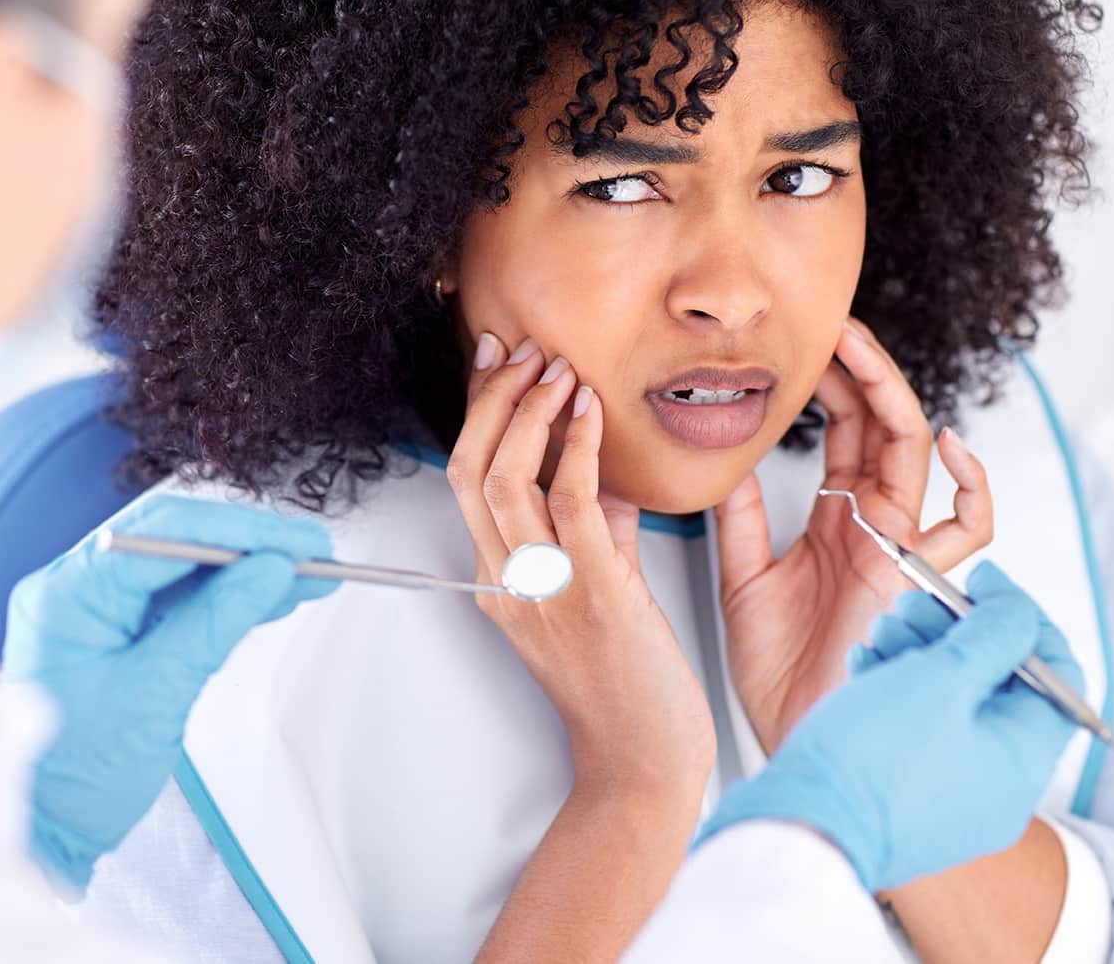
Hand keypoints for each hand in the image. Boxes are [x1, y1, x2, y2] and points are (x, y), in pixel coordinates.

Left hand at [2, 494, 335, 893]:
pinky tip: (272, 597)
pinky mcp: (115, 632)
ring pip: (182, 567)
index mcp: (68, 593)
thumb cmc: (78, 776)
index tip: (297, 547)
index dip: (239, 533)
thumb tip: (271, 569)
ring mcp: (93, 608)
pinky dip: (225, 597)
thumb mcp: (156, 695)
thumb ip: (215, 622)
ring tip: (307, 577)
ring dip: (244, 569)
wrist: (44, 831)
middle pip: (174, 539)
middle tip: (312, 554)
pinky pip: (176, 599)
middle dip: (247, 544)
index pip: (164, 534)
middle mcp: (74, 586)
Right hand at [447, 333, 714, 797]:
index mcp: (500, 581)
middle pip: (469, 469)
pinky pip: (570, 503)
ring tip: (557, 368)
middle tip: (520, 351)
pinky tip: (590, 409)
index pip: (468, 479)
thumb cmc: (628, 687)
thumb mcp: (600, 591)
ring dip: (529, 412)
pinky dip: (574, 446)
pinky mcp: (594, 593)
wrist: (646, 762)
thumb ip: (594, 530)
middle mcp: (508, 582)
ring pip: (505, 479)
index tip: (494, 362)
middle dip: (491, 399)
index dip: (476, 413)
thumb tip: (599, 469)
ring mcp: (544, 589)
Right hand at [699, 562, 1082, 891]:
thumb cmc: (872, 760)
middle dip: (956, 630)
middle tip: (915, 605)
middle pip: (999, 683)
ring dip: (921, 653)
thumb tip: (1016, 609)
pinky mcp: (911, 797)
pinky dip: (899, 689)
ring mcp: (954, 796)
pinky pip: (921, 730)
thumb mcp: (942, 677)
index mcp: (1024, 759)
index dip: (1022, 616)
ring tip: (882, 633)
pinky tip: (867, 666)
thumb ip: (992, 634)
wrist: (803, 828)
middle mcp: (999, 785)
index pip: (1058, 671)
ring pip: (953, 703)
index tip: (983, 584)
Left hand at [719, 316, 992, 751]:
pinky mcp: (917, 581)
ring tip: (853, 346)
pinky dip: (973, 485)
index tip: (795, 344)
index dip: (828, 385)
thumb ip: (739, 519)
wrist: (796, 736)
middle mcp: (875, 526)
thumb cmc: (778, 673)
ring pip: (918, 453)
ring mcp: (901, 548)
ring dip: (890, 394)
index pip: (844, 432)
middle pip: (881, 427)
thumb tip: (718, 459)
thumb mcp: (744, 577)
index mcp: (837, 521)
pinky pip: (970, 529)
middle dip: (857, 371)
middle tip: (824, 325)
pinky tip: (946, 445)